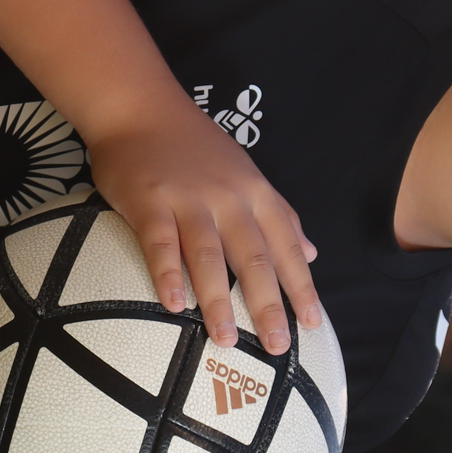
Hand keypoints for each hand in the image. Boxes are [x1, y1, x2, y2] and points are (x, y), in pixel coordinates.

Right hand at [89, 101, 323, 354]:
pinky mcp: (150, 202)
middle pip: (254, 258)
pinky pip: (161, 244)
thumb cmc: (194, 145)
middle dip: (268, 304)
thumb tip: (311, 253)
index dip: (301, 286)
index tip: (311, 324)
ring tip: (227, 340)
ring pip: (210, 256)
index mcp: (255, 194)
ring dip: (219, 301)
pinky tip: (173, 305)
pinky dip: (168, 274)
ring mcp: (188, 200)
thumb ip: (279, 213)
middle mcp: (228, 198)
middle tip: (277, 346)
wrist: (140, 106)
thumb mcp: (247, 173)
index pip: (285, 246)